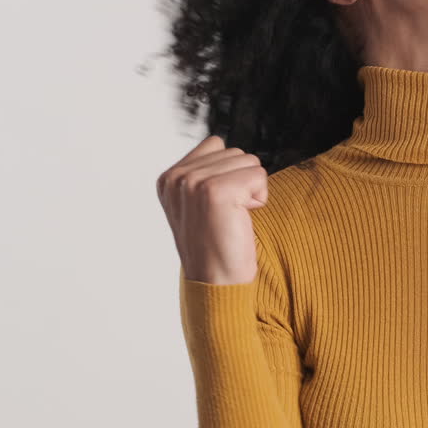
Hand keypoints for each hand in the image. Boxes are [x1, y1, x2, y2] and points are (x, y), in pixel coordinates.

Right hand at [156, 135, 269, 284]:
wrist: (215, 282)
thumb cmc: (214, 244)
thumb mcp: (195, 204)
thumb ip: (202, 172)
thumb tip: (221, 144)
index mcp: (168, 178)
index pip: (216, 145)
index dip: (228, 174)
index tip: (216, 206)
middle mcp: (177, 177)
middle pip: (235, 152)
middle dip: (241, 181)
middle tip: (227, 215)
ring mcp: (194, 182)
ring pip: (249, 161)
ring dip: (251, 190)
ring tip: (233, 217)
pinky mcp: (215, 191)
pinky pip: (259, 175)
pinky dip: (259, 198)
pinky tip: (242, 219)